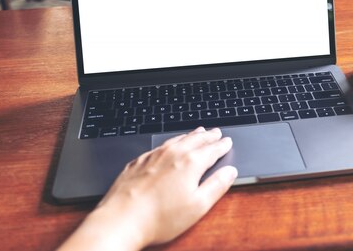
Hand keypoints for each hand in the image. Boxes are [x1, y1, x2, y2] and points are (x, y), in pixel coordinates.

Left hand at [58, 127, 236, 250]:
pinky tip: (169, 145)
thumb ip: (217, 186)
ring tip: (198, 132)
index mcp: (191, 163)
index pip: (212, 150)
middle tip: (216, 132)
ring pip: (177, 140)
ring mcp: (154, 156)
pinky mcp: (139, 161)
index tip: (227, 142)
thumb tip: (230, 172)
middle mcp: (173, 154)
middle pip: (195, 140)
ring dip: (190, 135)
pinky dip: (170, 142)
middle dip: (208, 136)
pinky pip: (159, 145)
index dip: (222, 145)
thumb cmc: (160, 217)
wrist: (122, 219)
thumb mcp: (198, 206)